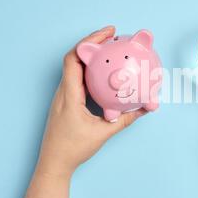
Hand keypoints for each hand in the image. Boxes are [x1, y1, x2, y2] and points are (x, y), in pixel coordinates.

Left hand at [23, 26, 145, 197]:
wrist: (53, 163)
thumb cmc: (72, 149)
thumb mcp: (103, 133)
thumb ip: (125, 119)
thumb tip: (143, 109)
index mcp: (69, 94)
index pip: (74, 58)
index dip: (90, 41)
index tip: (109, 33)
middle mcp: (63, 91)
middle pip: (75, 57)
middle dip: (94, 44)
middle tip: (114, 37)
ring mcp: (63, 95)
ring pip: (76, 67)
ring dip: (92, 56)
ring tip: (111, 51)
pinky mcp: (66, 101)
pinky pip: (78, 79)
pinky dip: (91, 70)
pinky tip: (104, 74)